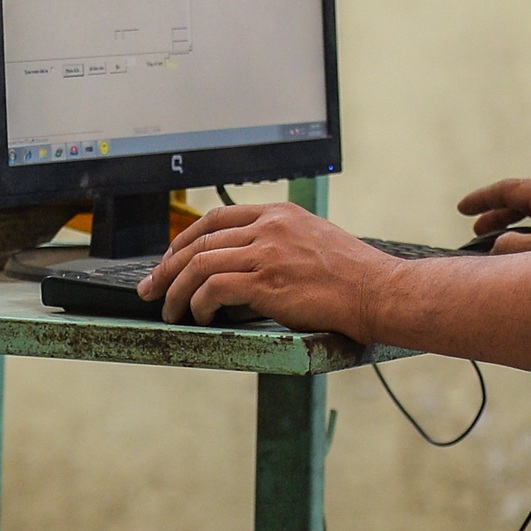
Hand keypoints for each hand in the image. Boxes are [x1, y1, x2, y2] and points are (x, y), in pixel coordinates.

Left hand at [136, 201, 385, 330]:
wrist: (379, 292)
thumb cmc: (355, 276)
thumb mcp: (316, 241)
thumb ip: (282, 242)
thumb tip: (248, 264)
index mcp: (281, 214)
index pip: (218, 218)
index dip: (186, 240)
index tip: (171, 259)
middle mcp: (271, 227)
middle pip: (200, 241)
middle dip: (167, 267)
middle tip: (151, 287)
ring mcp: (268, 252)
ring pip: (200, 264)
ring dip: (176, 291)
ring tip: (169, 310)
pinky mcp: (267, 282)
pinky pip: (213, 288)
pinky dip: (198, 304)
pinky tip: (200, 317)